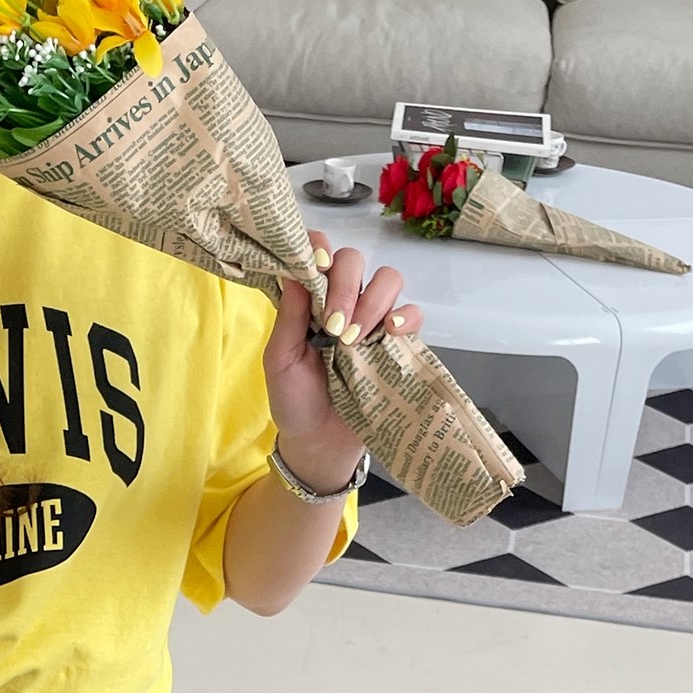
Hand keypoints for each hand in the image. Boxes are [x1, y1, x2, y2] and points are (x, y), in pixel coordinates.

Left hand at [264, 229, 424, 489]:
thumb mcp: (280, 360)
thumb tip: (294, 269)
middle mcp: (342, 301)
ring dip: (373, 302)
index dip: (319, 248)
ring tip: (354, 340)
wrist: (320, 444)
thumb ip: (288, 316)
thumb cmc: (295, 402)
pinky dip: (405, 317)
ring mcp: (372, 320)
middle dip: (345, 285)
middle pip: (355, 260)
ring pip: (388, 279)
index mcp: (310, 300)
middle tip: (333, 325)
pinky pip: (412, 314)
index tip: (315, 268)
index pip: (318, 252)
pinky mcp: (396, 342)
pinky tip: (388, 334)